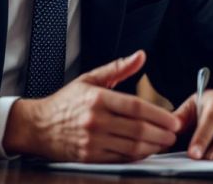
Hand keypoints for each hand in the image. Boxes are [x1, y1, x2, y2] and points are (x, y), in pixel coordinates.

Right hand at [2, 50, 181, 161]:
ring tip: (164, 142)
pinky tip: (146, 151)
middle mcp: (95, 120)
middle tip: (174, 133)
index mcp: (97, 98)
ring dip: (153, 147)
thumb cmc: (65, 102)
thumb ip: (118, 68)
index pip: (136, 107)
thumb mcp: (90, 79)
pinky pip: (120, 158)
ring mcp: (92, 140)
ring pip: (131, 147)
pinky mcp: (90, 156)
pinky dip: (137, 156)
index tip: (173, 119)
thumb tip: (140, 56)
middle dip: (161, 133)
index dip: (159, 115)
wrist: (38, 126)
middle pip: (137, 129)